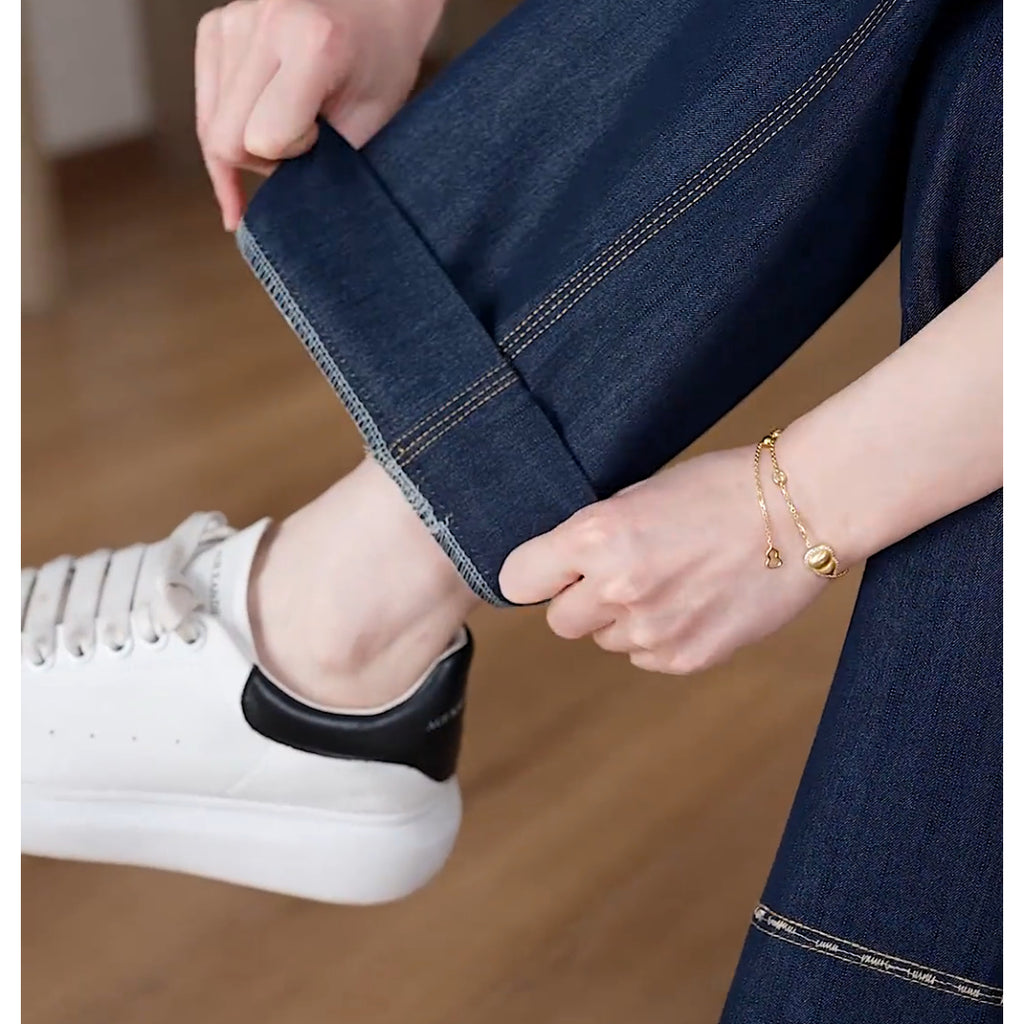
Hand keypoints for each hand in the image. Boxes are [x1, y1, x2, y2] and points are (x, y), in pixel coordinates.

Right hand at [195, 0, 442, 228]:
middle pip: (225, 138)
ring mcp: (231, 19)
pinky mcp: (213, 25)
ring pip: (210, 127)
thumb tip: (277, 211)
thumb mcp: (371, 121)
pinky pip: (205, 105)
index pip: (264, 139)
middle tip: (304, 142)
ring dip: (246, 142)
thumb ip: (325, 164)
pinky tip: (251, 132)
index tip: (323, 137)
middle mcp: (261, 21)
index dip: (294, 154)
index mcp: (310, 42)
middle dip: (262, 158)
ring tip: (288, 125)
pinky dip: (228, 127)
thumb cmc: (380, 64)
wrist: (374, 4)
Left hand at [499, 447, 827, 674]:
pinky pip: (646, 657)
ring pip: (605, 641)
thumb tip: (560, 570)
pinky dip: (660, 637)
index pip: (517, 579)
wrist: (802, 511)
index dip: (535, 574)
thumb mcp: (636, 496)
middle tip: (621, 573)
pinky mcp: (685, 657)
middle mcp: (616, 588)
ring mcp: (652, 629)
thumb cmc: (720, 489)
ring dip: (624, 619)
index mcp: (595, 536)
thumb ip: (592, 538)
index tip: (551, 571)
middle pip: (559, 621)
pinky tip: (695, 602)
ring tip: (672, 581)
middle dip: (581, 601)